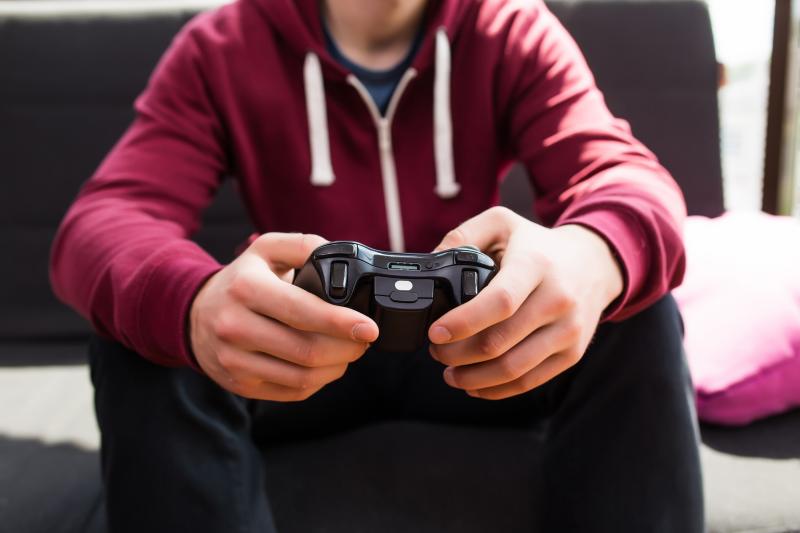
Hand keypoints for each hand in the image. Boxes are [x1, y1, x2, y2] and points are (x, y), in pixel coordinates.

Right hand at [190, 232, 378, 400]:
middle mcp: (235, 326)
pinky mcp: (240, 384)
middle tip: (364, 339)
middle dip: (347, 348)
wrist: (194, 315)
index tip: (369, 328)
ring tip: (348, 351)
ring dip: (337, 367)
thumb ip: (304, 246)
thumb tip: (339, 257)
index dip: (341, 323)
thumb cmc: (241, 281)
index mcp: (246, 289)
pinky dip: (319, 381)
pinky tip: (327, 365)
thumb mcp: (267, 250)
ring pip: (302, 376)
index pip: (302, 311)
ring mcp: (235, 360)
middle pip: (306, 350)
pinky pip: (292, 391)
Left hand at [428, 207, 623, 399]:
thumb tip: (432, 260)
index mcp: (536, 265)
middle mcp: (557, 299)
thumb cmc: (538, 246)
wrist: (595, 264)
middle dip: (457, 353)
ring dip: (473, 377)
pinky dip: (497, 389)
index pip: (500, 301)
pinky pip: (530, 381)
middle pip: (500, 341)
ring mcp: (568, 330)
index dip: (463, 322)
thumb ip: (463, 236)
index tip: (435, 332)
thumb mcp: (502, 223)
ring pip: (513, 368)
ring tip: (449, 372)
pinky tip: (474, 384)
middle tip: (436, 351)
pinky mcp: (572, 353)